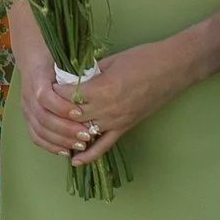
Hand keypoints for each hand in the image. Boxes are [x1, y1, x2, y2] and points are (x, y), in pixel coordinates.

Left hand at [17, 35, 176, 162]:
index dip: (55, 91)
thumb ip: (90, 72)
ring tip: (53, 129)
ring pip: (84, 131)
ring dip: (68, 131)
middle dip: (57, 111)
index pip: (68, 95)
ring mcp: (116, 121)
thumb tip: (73, 77)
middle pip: (72, 115)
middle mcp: (107, 109)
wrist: (173, 68)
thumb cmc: (144, 58)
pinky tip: (75, 160)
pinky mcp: (125, 127)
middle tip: (47, 106)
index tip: (47, 86)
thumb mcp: (112, 60)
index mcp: (101, 89)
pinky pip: (104, 145)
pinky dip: (89, 155)